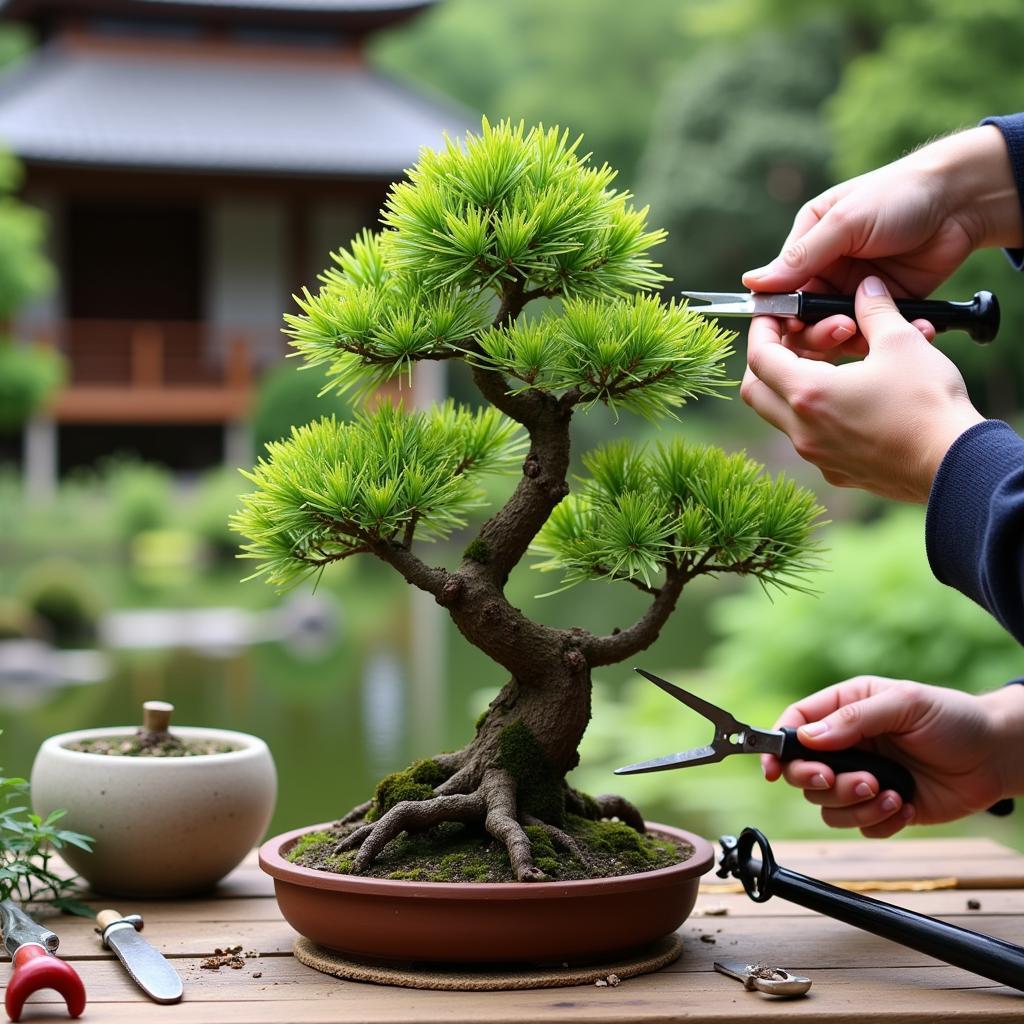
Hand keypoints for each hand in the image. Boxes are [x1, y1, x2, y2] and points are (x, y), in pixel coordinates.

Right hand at [741, 125, 1020, 355]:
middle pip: (803, 318)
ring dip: (846, 338)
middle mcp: (826, 271)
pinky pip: (871, 334)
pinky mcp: (883, 308)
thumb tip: (752, 284)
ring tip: (864, 330)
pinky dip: (882, 338)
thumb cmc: (898, 196)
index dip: (777, 312)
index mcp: (808, 244)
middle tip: (838, 328)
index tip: (784, 327)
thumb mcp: (845, 223)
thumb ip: (800, 257)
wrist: (961, 200)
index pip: (779, 288)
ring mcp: (853, 292)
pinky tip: (903, 331)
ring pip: (834, 332)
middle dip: (815, 330)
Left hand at [741, 276, 984, 501]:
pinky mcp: (837, 471)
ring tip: (837, 362)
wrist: (956, 464)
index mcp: (807, 394)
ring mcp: (817, 456)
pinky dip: (822, 412)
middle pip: (758, 391)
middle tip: (799, 340)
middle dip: (770, 361)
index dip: (762, 330)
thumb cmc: (927, 403)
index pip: (759, 358)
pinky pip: (814, 437)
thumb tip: (866, 287)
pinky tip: (856, 395)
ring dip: (799, 385)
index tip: (775, 315)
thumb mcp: (901, 343)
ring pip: (785, 415)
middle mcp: (802, 430)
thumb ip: (875, 310)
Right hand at [762, 676, 1020, 837]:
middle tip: (853, 779)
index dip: (776, 746)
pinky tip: (905, 804)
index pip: (794, 724)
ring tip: (890, 791)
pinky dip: (880, 820)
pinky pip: (860, 825)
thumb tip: (807, 737)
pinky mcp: (882, 807)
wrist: (995, 756)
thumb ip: (853, 718)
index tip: (773, 768)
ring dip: (856, 803)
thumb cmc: (953, 718)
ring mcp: (862, 777)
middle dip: (820, 781)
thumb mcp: (904, 704)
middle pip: (802, 771)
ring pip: (827, 804)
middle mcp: (847, 745)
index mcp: (844, 709)